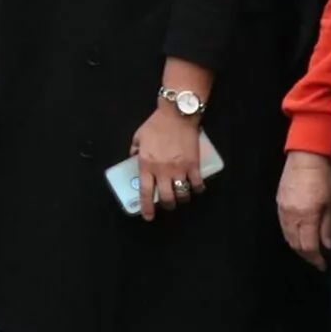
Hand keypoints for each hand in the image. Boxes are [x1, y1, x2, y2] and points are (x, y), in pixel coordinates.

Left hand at [130, 106, 205, 222]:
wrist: (177, 115)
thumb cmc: (156, 125)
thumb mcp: (139, 136)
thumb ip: (135, 149)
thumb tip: (133, 157)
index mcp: (146, 164)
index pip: (146, 192)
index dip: (147, 207)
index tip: (148, 216)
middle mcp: (162, 170)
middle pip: (166, 198)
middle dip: (167, 205)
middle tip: (167, 204)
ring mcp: (180, 169)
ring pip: (182, 194)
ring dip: (182, 199)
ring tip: (181, 196)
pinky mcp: (194, 165)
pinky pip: (197, 184)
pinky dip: (197, 189)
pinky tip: (196, 188)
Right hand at [277, 152, 330, 268]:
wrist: (308, 153)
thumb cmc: (326, 176)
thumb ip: (329, 226)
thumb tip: (327, 245)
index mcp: (305, 215)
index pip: (307, 246)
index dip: (316, 258)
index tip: (324, 265)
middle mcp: (289, 214)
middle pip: (294, 243)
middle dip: (306, 254)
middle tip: (317, 260)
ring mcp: (281, 207)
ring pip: (287, 235)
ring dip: (297, 245)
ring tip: (310, 249)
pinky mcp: (278, 201)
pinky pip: (283, 224)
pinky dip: (291, 233)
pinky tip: (300, 233)